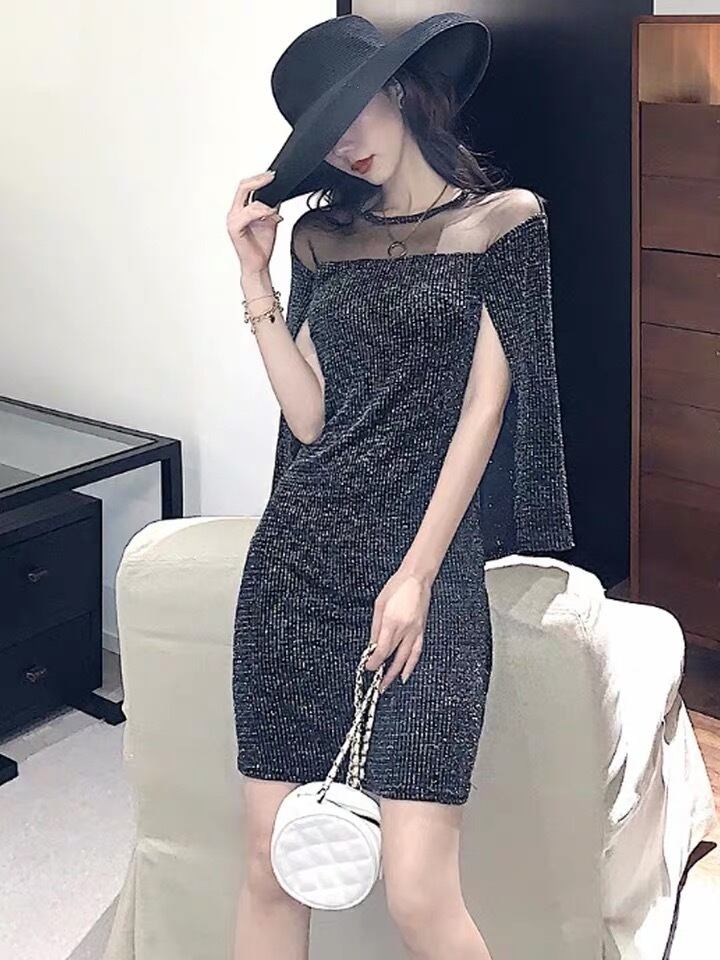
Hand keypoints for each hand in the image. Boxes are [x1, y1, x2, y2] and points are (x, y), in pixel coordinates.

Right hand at [226, 170, 282, 276]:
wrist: (258, 265)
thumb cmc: (261, 247)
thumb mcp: (270, 221)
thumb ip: (270, 207)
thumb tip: (278, 194)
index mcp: (240, 210)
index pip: (246, 187)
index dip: (258, 178)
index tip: (272, 175)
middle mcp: (234, 213)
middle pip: (243, 187)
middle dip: (259, 180)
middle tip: (272, 177)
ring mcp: (233, 220)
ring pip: (249, 200)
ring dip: (265, 204)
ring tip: (275, 211)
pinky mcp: (235, 228)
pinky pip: (249, 213)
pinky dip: (261, 212)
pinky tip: (271, 215)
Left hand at [365, 566, 432, 691]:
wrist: (417, 578)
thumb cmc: (396, 587)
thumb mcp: (379, 605)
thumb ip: (375, 627)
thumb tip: (372, 645)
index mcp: (392, 622)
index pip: (382, 649)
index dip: (374, 661)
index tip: (368, 666)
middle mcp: (405, 629)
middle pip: (393, 657)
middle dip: (384, 673)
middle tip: (377, 685)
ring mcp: (415, 631)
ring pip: (406, 658)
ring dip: (397, 673)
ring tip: (389, 684)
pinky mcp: (421, 630)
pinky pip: (416, 651)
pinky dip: (411, 664)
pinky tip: (406, 673)